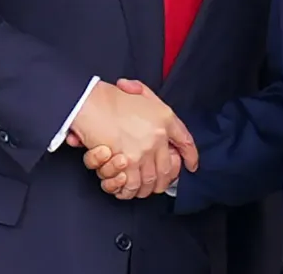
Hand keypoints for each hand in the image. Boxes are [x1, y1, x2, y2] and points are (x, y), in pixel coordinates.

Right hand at [70, 79, 196, 198]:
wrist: (90, 102)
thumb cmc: (110, 97)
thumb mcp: (140, 91)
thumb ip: (150, 100)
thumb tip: (155, 113)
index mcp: (164, 118)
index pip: (186, 141)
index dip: (191, 156)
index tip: (191, 165)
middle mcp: (158, 136)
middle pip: (168, 168)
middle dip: (164, 181)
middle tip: (159, 185)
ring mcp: (144, 151)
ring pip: (151, 180)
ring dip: (146, 188)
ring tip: (142, 190)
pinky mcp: (128, 163)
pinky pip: (133, 185)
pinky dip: (130, 191)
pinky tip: (127, 190)